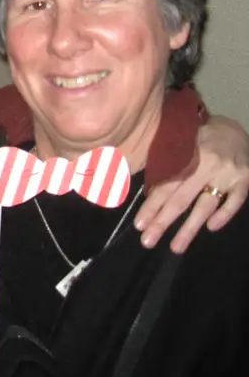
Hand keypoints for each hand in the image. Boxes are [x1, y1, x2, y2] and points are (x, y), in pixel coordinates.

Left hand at [136, 115, 248, 252]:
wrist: (235, 129)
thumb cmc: (199, 139)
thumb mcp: (180, 144)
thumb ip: (166, 165)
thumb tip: (148, 194)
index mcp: (184, 156)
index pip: (164, 186)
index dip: (151, 206)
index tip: (139, 225)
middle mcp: (205, 166)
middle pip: (181, 199)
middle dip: (163, 221)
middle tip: (147, 241)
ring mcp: (227, 174)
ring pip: (205, 205)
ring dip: (189, 227)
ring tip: (176, 247)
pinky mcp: (245, 180)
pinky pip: (235, 201)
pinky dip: (224, 215)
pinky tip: (211, 228)